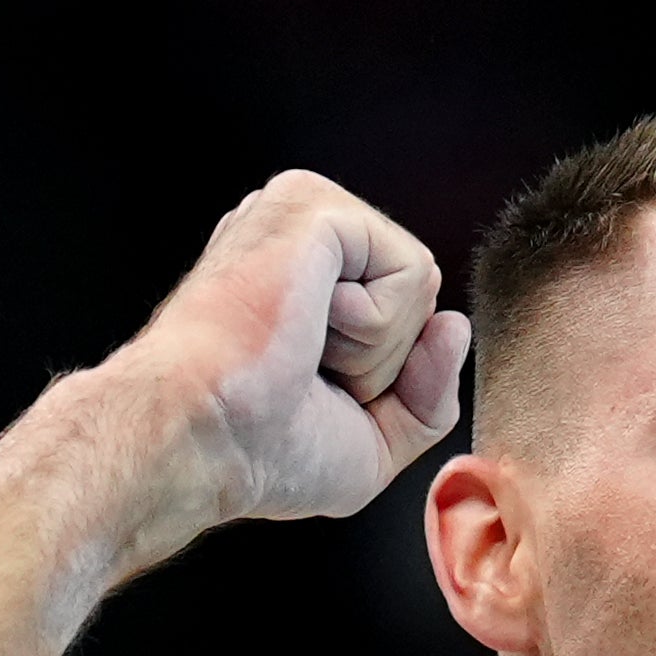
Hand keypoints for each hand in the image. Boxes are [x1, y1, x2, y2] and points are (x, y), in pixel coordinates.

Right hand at [117, 171, 470, 540]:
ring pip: (420, 285)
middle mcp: (303, 233)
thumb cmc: (259, 450)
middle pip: (421, 300)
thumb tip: (455, 323)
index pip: (409, 317)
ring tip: (298, 352)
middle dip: (384, 364)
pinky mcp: (314, 205)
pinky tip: (305, 329)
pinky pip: (411, 272)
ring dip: (376, 350)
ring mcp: (305, 209)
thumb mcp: (373, 441)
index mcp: (305, 276)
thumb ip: (430, 393)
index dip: (383, 380)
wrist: (201, 440)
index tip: (307, 396)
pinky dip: (374, 328)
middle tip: (302, 376)